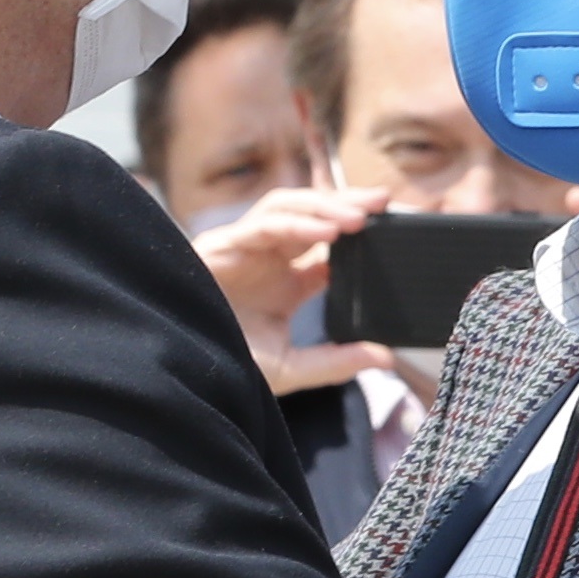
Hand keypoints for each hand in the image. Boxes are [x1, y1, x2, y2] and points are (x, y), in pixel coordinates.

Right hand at [195, 185, 396, 394]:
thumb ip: (337, 362)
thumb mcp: (293, 367)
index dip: (360, 232)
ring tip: (360, 216)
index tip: (393, 228)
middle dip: (346, 203)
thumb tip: (385, 357)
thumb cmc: (228, 368)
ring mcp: (244, 249)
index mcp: (286, 280)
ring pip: (286, 208)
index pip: (328, 243)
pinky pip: (263, 225)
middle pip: (310, 214)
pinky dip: (297, 224)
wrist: (185, 375)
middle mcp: (267, 258)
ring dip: (324, 206)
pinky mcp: (221, 247)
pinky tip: (326, 232)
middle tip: (385, 201)